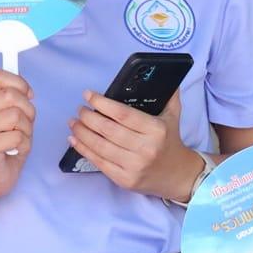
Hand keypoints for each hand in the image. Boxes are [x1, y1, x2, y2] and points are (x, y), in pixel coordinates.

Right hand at [0, 70, 33, 203]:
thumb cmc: (6, 143)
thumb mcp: (13, 116)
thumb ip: (16, 99)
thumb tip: (27, 89)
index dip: (19, 84)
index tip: (27, 96)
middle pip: (11, 95)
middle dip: (28, 110)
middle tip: (25, 124)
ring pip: (16, 116)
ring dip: (27, 130)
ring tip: (19, 138)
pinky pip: (17, 137)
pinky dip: (24, 145)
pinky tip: (15, 150)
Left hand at [70, 89, 199, 200]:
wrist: (178, 174)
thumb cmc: (170, 141)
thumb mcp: (173, 116)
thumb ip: (168, 95)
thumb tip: (161, 73)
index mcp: (156, 129)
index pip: (123, 114)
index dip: (102, 103)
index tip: (88, 95)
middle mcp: (145, 148)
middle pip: (108, 130)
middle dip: (88, 117)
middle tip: (80, 110)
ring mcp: (134, 166)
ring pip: (100, 146)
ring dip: (82, 132)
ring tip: (74, 122)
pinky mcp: (125, 180)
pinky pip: (99, 163)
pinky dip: (83, 150)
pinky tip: (74, 139)